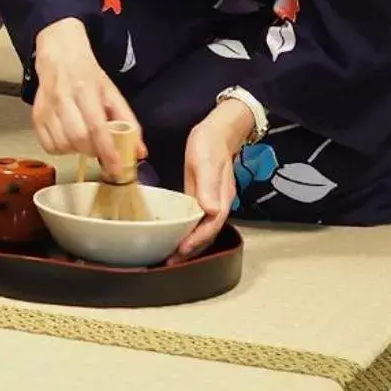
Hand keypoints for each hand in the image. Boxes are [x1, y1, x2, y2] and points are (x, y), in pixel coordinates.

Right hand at [30, 18, 144, 174]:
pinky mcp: (36, 116)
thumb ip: (128, 122)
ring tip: (83, 141)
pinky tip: (68, 139)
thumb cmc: (87, 75)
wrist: (59, 57)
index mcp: (86, 90)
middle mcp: (63, 98)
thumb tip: (139, 151)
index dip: (107, 151)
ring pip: (62, 145)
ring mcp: (47, 108)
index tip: (116, 168)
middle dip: (93, 151)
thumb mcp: (112, 93)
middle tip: (100, 148)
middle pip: (78, 139)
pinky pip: (48, 146)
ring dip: (77, 151)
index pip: (97, 127)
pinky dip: (61, 150)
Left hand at [171, 98, 255, 261]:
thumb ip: (208, 186)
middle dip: (191, 249)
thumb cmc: (210, 143)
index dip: (196, 241)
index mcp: (220, 198)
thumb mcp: (205, 161)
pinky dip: (186, 230)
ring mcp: (211, 202)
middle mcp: (218, 204)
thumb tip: (210, 210)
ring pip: (202, 229)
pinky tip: (174, 233)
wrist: (217, 131)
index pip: (210, 227)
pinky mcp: (203, 197)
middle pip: (207, 234)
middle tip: (170, 259)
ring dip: (188, 243)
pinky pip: (196, 219)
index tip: (181, 251)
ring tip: (170, 254)